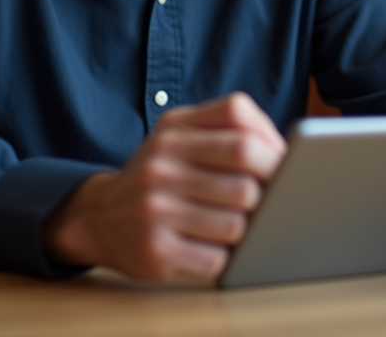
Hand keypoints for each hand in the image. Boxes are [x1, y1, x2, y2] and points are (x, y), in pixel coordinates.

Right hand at [43, 92, 286, 279]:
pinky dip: (222, 256)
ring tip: (229, 224)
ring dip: (244, 230)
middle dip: (266, 196)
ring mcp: (155, 208)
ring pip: (237, 225)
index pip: (239, 126)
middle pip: (245, 182)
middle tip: (263, 201)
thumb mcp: (181, 134)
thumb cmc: (160, 174)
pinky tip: (207, 245)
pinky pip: (217, 258)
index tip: (280, 165)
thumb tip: (286, 153)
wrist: (100, 216)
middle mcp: (160, 164)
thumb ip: (228, 128)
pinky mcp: (155, 249)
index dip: (271, 148)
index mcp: (174, 129)